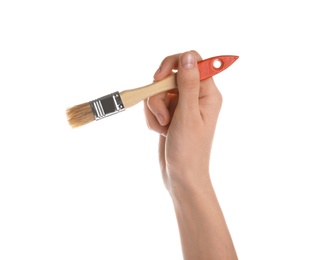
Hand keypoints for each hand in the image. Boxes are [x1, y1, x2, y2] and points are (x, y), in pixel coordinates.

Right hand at [144, 51, 222, 192]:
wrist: (181, 176)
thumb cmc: (189, 150)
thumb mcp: (187, 116)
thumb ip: (188, 84)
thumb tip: (188, 56)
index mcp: (207, 94)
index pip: (192, 61)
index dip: (172, 64)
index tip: (158, 77)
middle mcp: (195, 96)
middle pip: (169, 76)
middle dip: (159, 96)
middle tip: (164, 116)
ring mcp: (182, 105)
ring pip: (158, 91)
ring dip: (155, 110)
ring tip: (164, 128)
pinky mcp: (171, 114)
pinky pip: (154, 105)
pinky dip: (152, 118)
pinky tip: (161, 132)